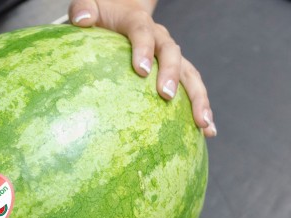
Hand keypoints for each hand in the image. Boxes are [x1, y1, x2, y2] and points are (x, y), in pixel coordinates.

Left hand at [69, 0, 216, 136]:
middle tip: (166, 96)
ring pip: (190, 73)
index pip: (142, 33)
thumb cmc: (102, 12)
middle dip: (172, 74)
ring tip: (203, 123)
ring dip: (198, 98)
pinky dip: (200, 108)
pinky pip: (191, 88)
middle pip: (172, 53)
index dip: (143, 49)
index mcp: (137, 22)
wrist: (122, 10)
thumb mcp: (89, 5)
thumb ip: (84, 9)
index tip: (141, 70)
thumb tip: (83, 20)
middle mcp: (160, 37)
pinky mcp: (175, 71)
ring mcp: (170, 55)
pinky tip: (206, 132)